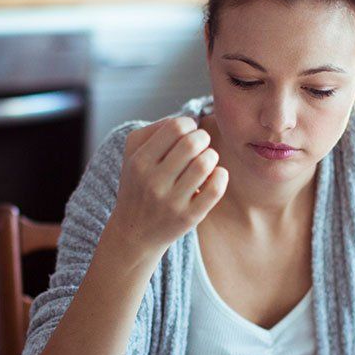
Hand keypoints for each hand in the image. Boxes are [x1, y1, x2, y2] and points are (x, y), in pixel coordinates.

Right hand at [107, 116, 227, 256]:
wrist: (134, 233)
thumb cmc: (139, 185)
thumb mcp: (133, 154)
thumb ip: (155, 129)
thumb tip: (188, 121)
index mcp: (140, 161)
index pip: (175, 127)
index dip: (189, 124)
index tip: (188, 134)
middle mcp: (153, 181)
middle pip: (192, 143)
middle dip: (203, 138)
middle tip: (201, 146)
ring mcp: (171, 202)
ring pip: (205, 164)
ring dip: (212, 157)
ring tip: (207, 161)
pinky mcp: (188, 217)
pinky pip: (215, 189)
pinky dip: (221, 176)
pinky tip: (215, 176)